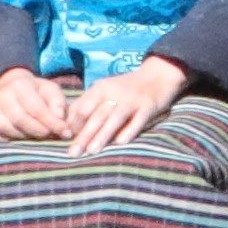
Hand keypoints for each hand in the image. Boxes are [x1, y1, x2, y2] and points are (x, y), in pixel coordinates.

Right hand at [0, 66, 79, 143]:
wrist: (8, 87)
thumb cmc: (35, 91)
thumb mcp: (50, 89)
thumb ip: (57, 102)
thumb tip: (60, 118)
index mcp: (19, 85)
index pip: (36, 108)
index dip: (52, 123)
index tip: (65, 132)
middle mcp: (1, 96)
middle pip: (21, 120)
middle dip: (40, 131)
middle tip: (52, 136)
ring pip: (8, 129)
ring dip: (27, 136)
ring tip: (39, 135)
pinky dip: (10, 139)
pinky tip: (22, 136)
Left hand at [61, 59, 190, 151]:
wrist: (158, 75)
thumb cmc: (126, 88)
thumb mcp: (104, 90)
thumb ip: (87, 104)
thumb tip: (68, 125)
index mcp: (100, 88)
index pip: (81, 108)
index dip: (74, 125)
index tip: (69, 140)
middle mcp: (115, 93)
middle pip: (96, 115)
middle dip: (84, 135)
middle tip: (73, 152)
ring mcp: (133, 100)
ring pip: (114, 119)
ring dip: (102, 135)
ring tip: (92, 151)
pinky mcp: (148, 106)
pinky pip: (138, 120)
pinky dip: (129, 131)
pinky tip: (120, 142)